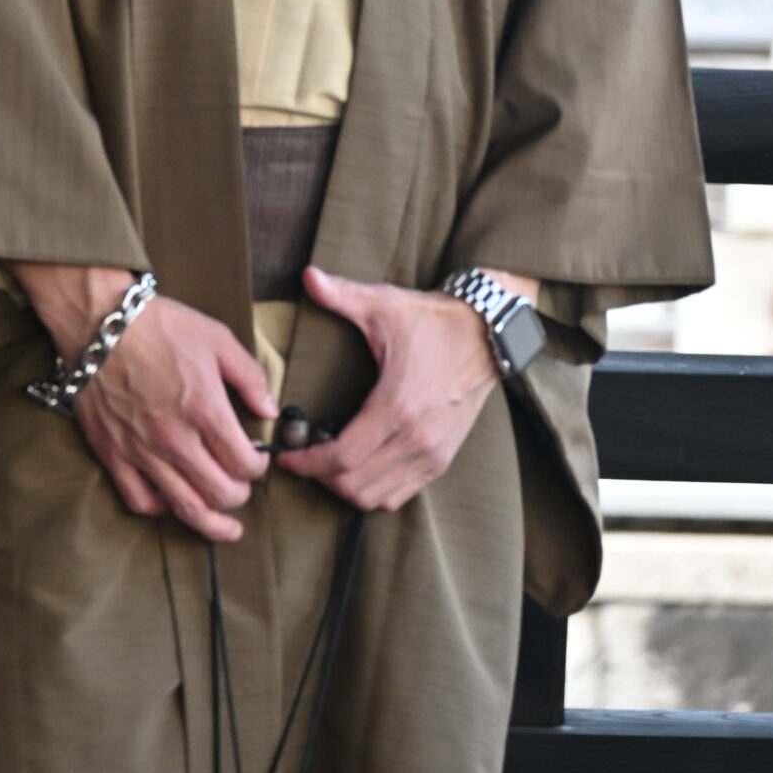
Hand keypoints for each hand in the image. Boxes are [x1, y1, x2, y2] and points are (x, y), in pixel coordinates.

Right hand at [11, 261, 276, 541]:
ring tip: (225, 528)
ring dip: (212, 523)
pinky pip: (140, 500)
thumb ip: (250, 375)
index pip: (245, 464)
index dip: (259, 468)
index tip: (256, 460)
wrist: (99, 322)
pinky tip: (173, 504)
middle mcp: (176, 439)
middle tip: (242, 488)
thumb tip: (270, 409)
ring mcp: (142, 451)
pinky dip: (162, 510)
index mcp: (205, 410)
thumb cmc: (159, 325)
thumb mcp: (216, 337)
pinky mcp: (113, 454)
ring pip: (185, 508)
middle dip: (240, 497)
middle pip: (220, 494)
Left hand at [276, 264, 533, 510]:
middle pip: (355, 484)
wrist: (486, 335)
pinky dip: (373, 491)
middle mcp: (417, 438)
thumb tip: (307, 276)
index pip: (343, 456)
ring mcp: (433, 454)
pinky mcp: (442, 459)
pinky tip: (358, 469)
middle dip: (320, 477)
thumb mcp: (385, 304)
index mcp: (397, 406)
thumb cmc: (433, 320)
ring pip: (377, 497)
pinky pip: (400, 495)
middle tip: (302, 456)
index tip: (286, 457)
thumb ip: (341, 294)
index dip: (308, 464)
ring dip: (345, 488)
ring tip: (326, 463)